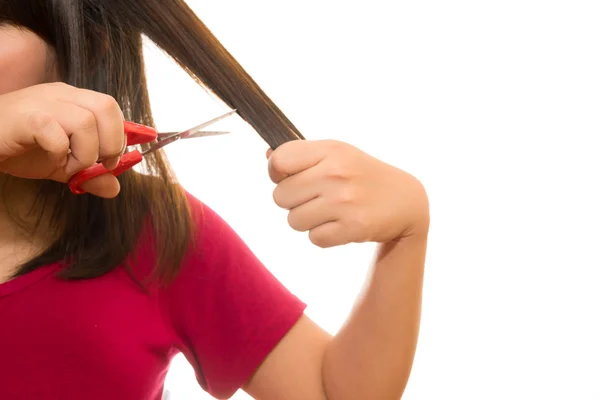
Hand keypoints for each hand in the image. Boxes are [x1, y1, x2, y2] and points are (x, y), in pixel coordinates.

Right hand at [0, 82, 126, 197]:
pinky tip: (50, 160)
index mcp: (73, 100)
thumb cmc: (18, 149)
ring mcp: (42, 103)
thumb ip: (89, 174)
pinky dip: (59, 153)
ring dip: (86, 152)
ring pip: (86, 121)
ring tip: (68, 164)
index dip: (119, 135)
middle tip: (97, 164)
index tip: (110, 160)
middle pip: (106, 106)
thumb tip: (115, 188)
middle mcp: (61, 95)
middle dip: (111, 142)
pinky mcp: (25, 118)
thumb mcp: (61, 164)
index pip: (111, 106)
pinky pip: (55, 133)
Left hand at [268, 140, 429, 247]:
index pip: (280, 160)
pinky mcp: (353, 227)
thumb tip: (268, 155)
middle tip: (315, 198)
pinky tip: (340, 224)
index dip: (277, 173)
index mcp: (331, 150)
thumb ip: (303, 155)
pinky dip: (324, 235)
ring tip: (329, 212)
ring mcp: (345, 201)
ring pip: (294, 220)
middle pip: (280, 196)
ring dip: (307, 221)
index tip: (289, 178)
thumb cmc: (362, 175)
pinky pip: (314, 238)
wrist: (405, 201)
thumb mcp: (338, 154)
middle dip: (293, 201)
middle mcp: (336, 173)